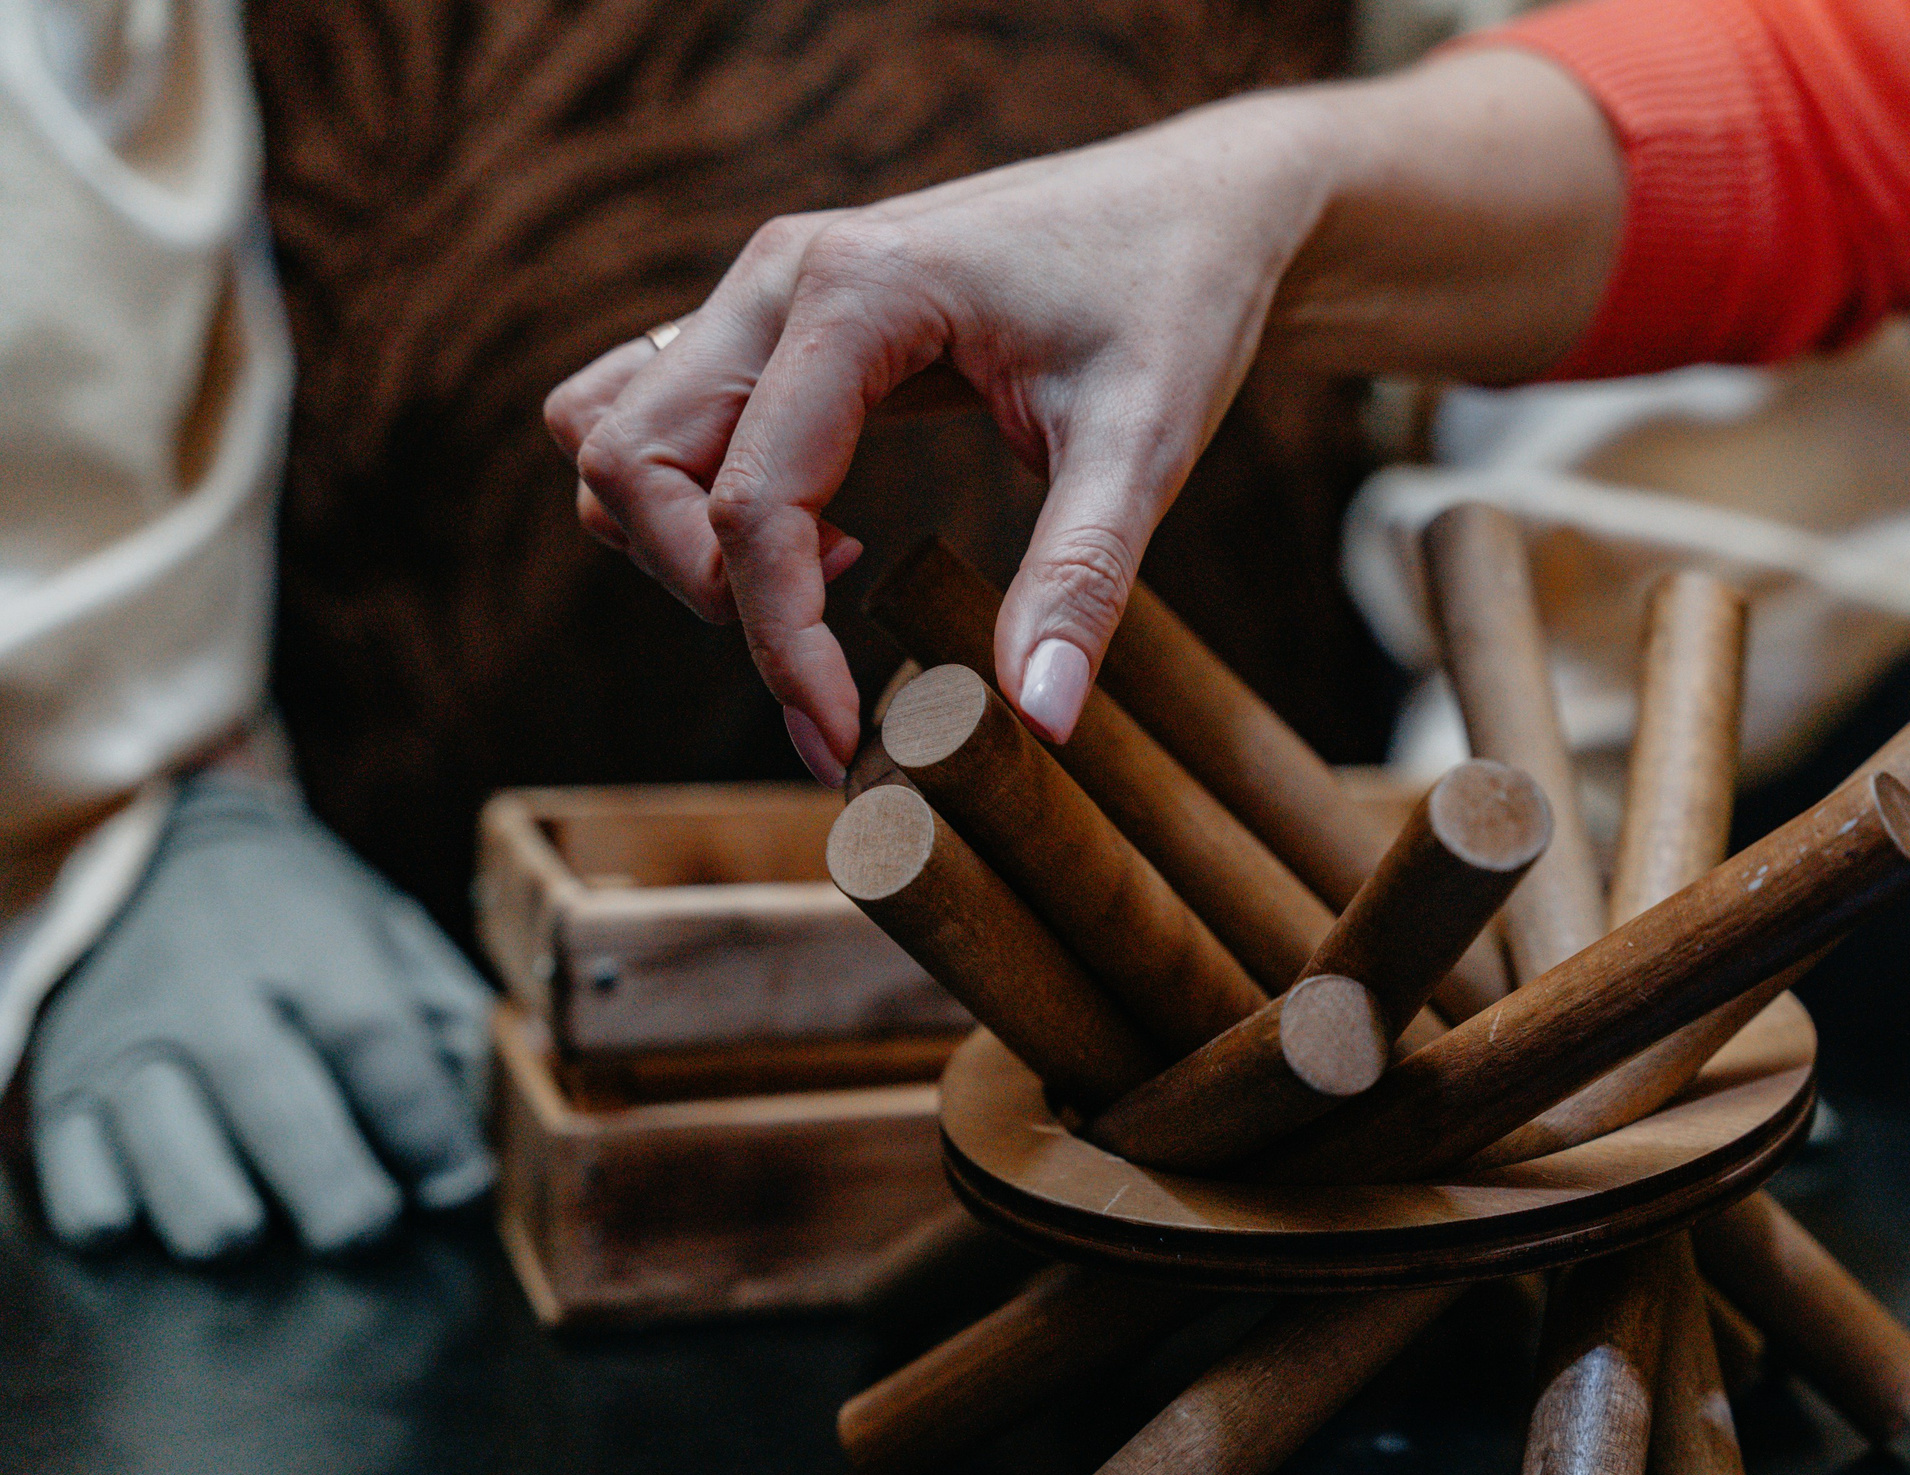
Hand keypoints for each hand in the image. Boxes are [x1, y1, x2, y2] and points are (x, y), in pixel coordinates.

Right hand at [28, 774, 494, 1260]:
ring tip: (267, 1222)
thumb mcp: (388, 935)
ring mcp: (127, 1050)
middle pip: (284, 1124)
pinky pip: (89, 1200)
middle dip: (345, 1205)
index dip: (429, 1135)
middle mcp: (209, 997)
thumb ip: (450, 1019)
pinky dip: (132, 1222)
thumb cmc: (302, 920)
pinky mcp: (61, 1095)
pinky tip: (172, 1206)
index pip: (376, 1048)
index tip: (460, 1189)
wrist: (157, 852)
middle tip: (370, 1224)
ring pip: (183, 1182)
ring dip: (237, 1224)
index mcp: (309, 949)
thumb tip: (500, 1114)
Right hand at [548, 50, 1619, 774]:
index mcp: (856, 292)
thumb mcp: (1145, 442)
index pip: (747, 500)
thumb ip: (1082, 578)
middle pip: (631, 461)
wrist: (1198, 203)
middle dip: (704, 596)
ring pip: (614, 430)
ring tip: (820, 589)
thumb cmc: (1174, 298)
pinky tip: (818, 533)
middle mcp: (780, 274)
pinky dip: (691, 494)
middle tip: (824, 676)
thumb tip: (1039, 724)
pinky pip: (658, 408)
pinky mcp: (780, 314)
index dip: (778, 642)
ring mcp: (768, 287)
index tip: (843, 739)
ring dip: (672, 542)